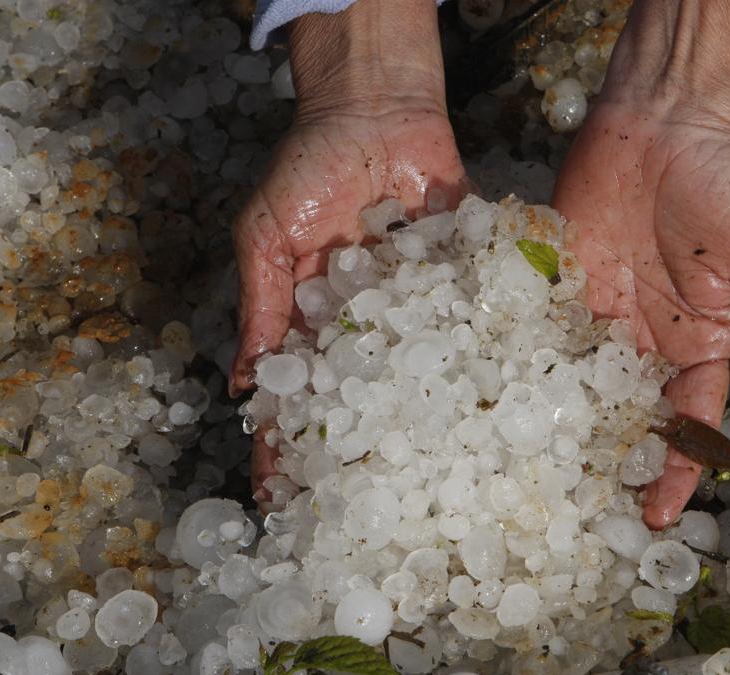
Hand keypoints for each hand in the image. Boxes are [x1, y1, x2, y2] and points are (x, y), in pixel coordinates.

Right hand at [228, 1, 464, 502]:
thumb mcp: (266, 237)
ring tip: (429, 480)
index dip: (285, 443)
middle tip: (364, 509)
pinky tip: (491, 406)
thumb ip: (261, 307)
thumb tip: (238, 385)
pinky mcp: (458, 282)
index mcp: (317, 321)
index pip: (296, 392)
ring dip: (422, 421)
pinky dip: (480, 358)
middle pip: (361, 398)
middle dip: (358, 449)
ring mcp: (417, 309)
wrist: (373, 110)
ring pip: (418, 374)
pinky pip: (469, 324)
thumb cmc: (307, 169)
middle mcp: (369, 325)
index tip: (281, 496)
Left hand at [553, 101, 729, 528]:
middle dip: (610, 460)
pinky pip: (539, 328)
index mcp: (698, 341)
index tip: (658, 514)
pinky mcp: (556, 279)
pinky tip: (502, 401)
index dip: (676, 467)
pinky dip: (524, 363)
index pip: (687, 419)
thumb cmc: (728, 186)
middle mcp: (643, 336)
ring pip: (577, 380)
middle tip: (583, 510)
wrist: (665, 121)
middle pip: (625, 412)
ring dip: (561, 423)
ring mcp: (596, 310)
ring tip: (534, 472)